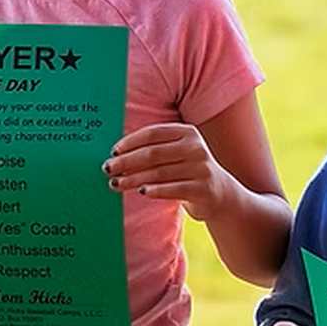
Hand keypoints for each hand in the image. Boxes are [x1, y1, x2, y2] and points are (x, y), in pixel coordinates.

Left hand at [103, 123, 233, 220]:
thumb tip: (116, 153)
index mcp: (187, 132)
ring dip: (133, 179)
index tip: (113, 152)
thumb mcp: (176, 152)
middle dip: (126, 162)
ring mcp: (201, 168)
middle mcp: (195, 147)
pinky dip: (154, 190)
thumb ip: (153, 148)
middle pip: (153, 153)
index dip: (130, 142)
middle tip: (108, 169)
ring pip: (159, 173)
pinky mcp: (203, 188)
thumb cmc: (187, 169)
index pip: (152, 134)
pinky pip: (173, 189)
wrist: (218, 193)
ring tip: (116, 183)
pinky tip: (141, 191)